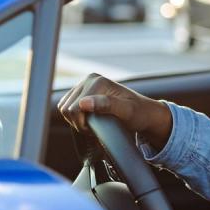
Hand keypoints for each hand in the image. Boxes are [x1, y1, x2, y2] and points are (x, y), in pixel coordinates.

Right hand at [58, 74, 172, 149]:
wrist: (144, 112)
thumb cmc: (138, 113)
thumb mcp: (127, 112)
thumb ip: (107, 105)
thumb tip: (84, 103)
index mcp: (98, 81)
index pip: (73, 108)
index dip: (82, 124)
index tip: (96, 130)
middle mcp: (90, 79)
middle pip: (66, 108)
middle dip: (78, 122)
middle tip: (95, 129)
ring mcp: (85, 84)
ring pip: (64, 107)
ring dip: (76, 120)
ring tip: (93, 124)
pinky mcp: (82, 92)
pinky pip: (67, 106)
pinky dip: (75, 117)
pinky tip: (88, 120)